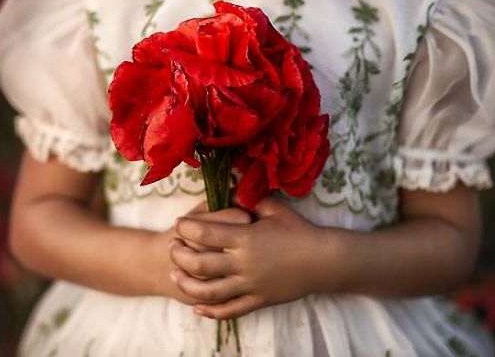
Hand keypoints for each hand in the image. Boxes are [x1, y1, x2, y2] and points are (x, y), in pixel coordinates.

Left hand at [169, 195, 323, 319]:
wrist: (322, 261)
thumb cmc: (298, 230)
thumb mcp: (273, 208)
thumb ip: (249, 198)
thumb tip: (230, 184)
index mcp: (246, 238)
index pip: (206, 233)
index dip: (187, 228)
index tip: (179, 223)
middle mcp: (244, 264)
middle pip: (200, 264)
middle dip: (180, 255)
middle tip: (172, 247)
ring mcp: (250, 286)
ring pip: (209, 292)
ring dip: (187, 284)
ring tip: (176, 275)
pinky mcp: (257, 301)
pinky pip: (229, 311)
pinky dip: (209, 311)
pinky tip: (197, 307)